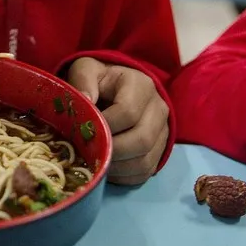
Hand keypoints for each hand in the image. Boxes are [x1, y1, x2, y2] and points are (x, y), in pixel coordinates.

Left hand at [67, 57, 169, 185]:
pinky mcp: (160, 150)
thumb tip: (85, 100)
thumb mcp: (87, 69)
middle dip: (111, 151)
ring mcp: (162, 131)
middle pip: (141, 140)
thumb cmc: (98, 79)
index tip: (84, 130)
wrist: (115, 88)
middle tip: (88, 152)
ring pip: (145, 160)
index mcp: (141, 85)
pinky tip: (107, 169)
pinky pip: (146, 172)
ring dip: (117, 167)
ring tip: (95, 162)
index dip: (105, 126)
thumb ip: (83, 80)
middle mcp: (158, 108)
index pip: (128, 111)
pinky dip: (124, 176)